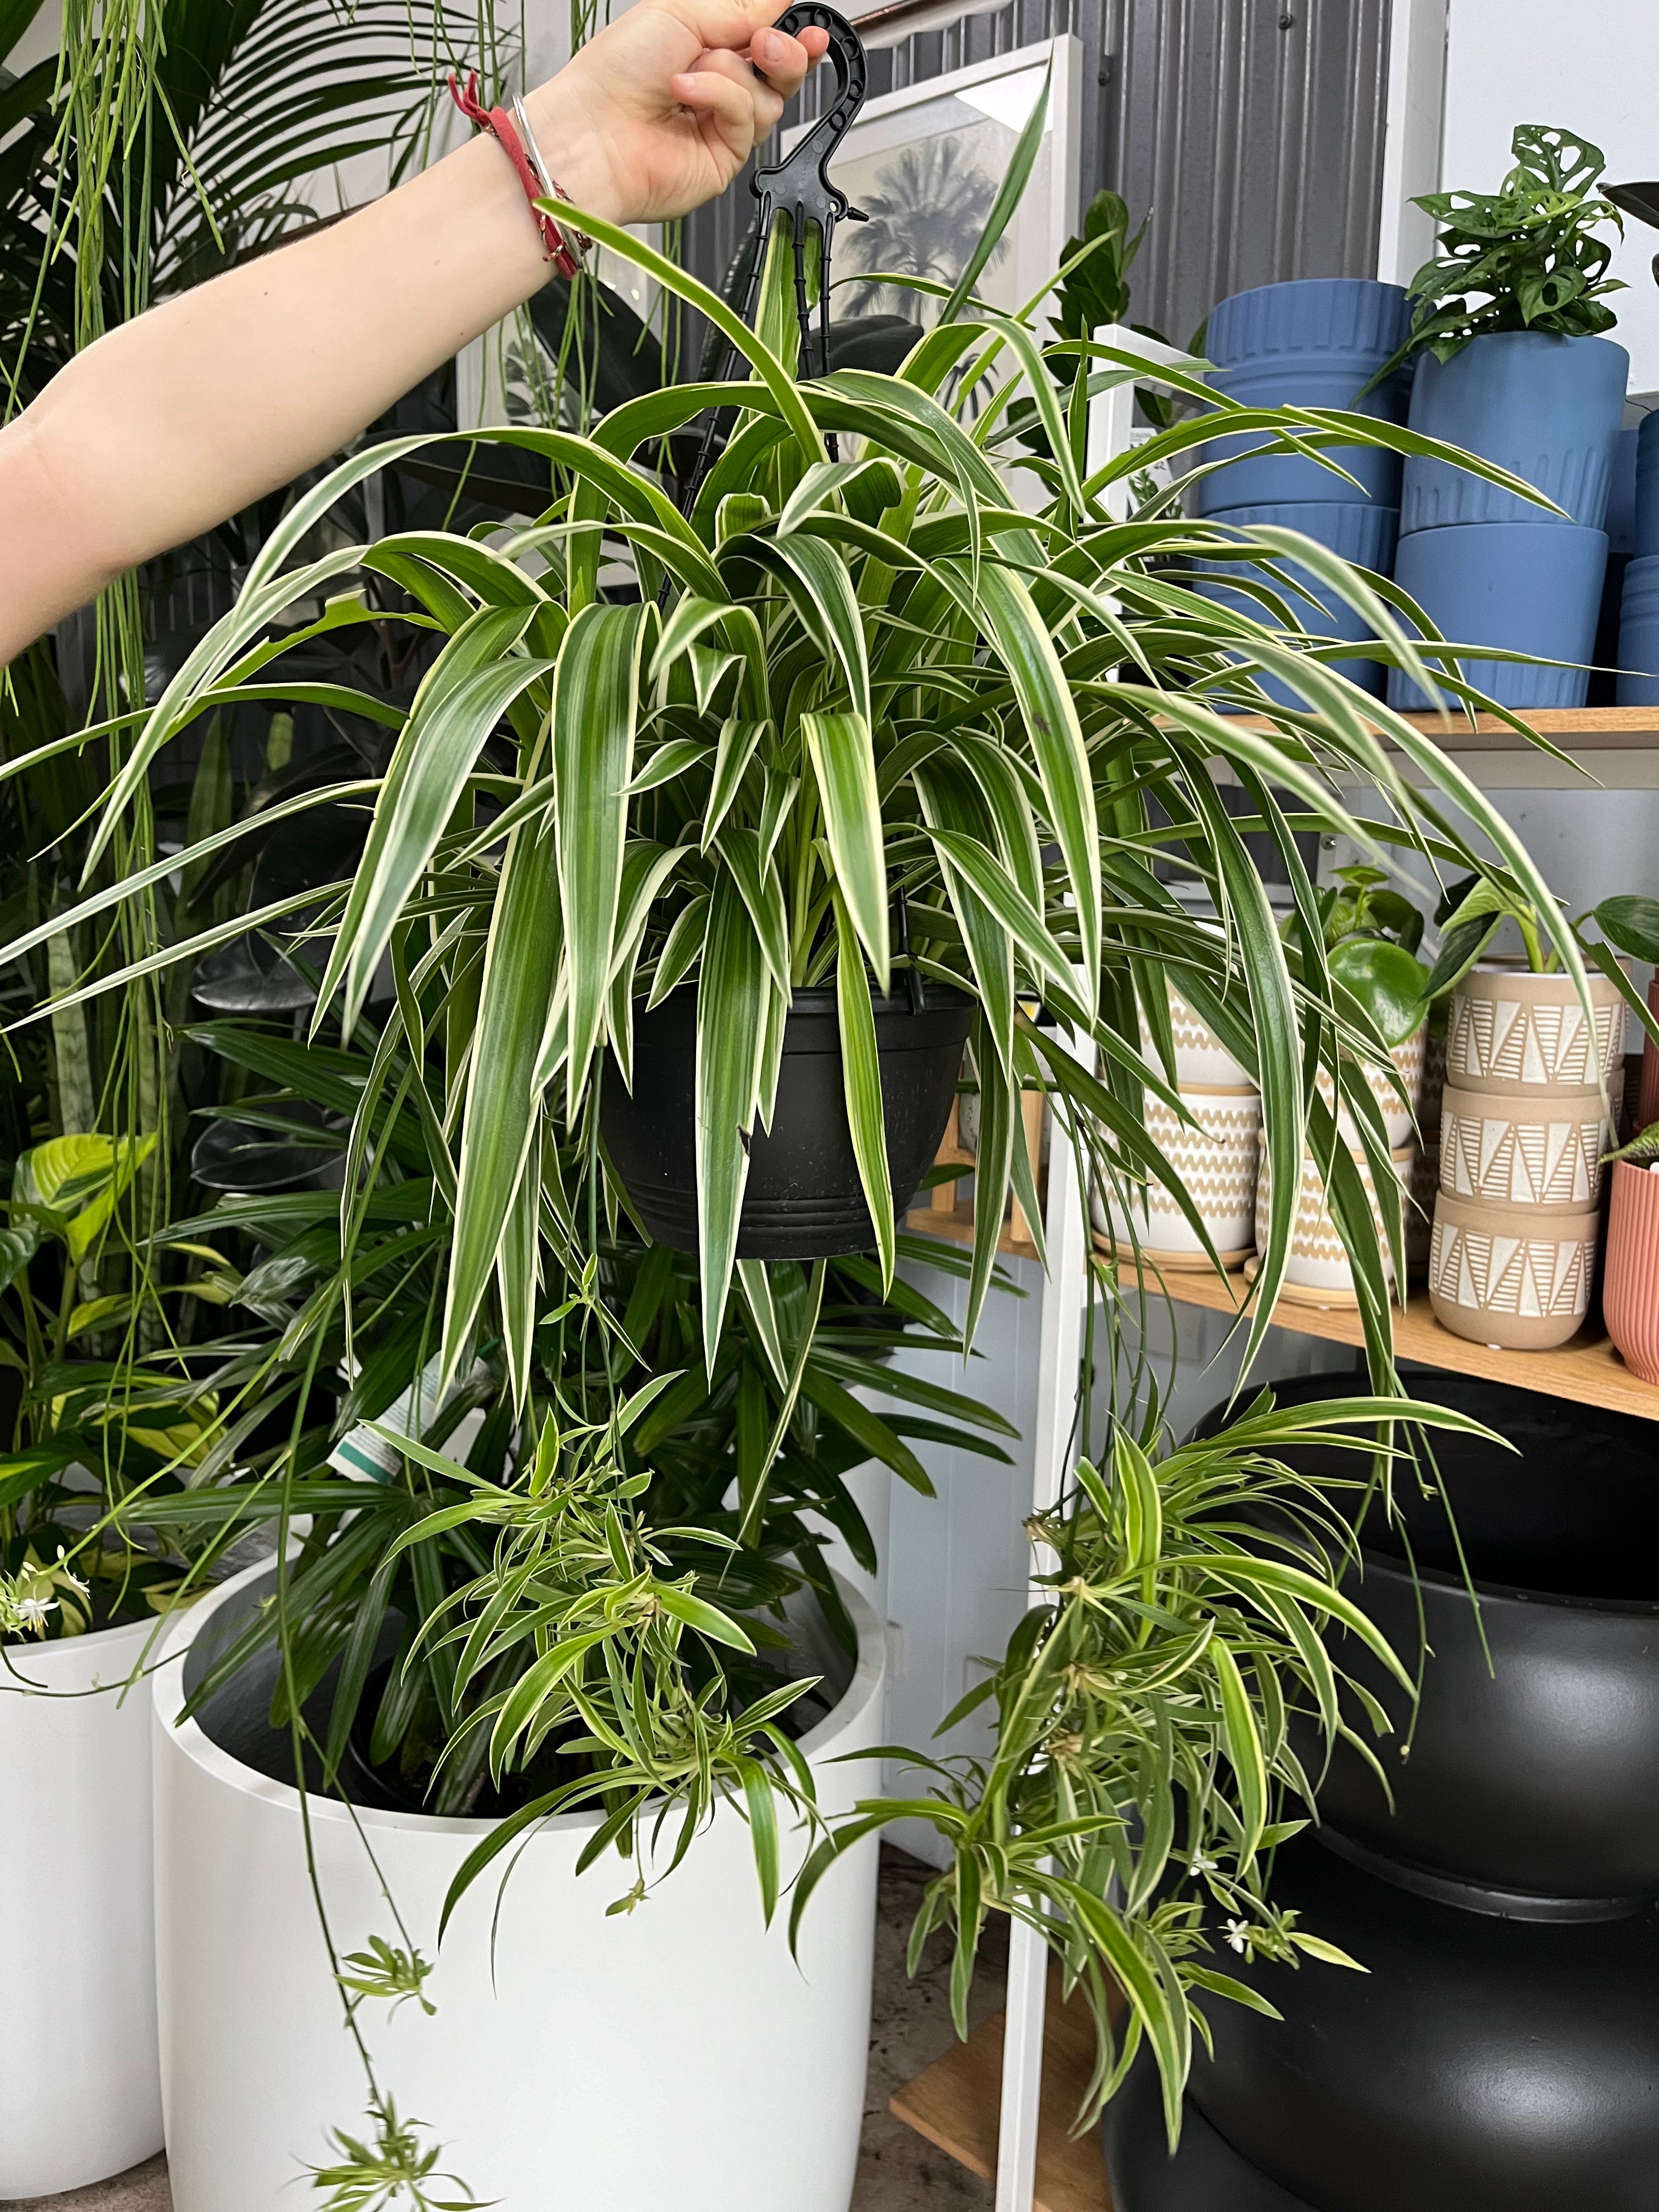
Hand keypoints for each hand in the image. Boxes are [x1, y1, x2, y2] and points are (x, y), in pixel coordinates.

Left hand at [525, 0, 830, 227]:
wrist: (594, 133)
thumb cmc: (615, 73)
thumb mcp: (680, 14)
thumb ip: (737, 9)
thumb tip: (778, 2)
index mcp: (704, 51)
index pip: (764, 43)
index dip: (790, 35)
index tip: (808, 27)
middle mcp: (716, 91)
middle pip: (781, 74)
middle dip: (782, 54)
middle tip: (765, 46)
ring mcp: (721, 127)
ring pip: (769, 97)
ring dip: (734, 75)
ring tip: (696, 71)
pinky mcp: (725, 158)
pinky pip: (748, 118)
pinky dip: (720, 98)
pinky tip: (688, 94)